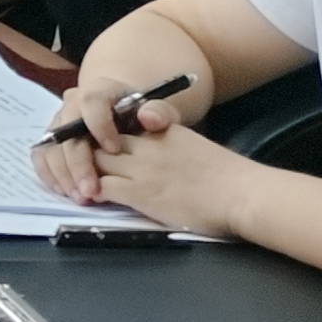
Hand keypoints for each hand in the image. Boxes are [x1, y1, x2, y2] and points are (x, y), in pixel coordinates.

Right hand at [29, 79, 174, 205]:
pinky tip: (66, 192)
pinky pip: (41, 156)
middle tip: (91, 191)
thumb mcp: (159, 114)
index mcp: (100, 91)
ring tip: (82, 198)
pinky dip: (50, 175)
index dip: (99, 125)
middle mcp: (73, 103)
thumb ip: (160, 113)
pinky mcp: (50, 140)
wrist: (126, 120)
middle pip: (66, 130)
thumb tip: (149, 118)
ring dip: (63, 174)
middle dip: (78, 163)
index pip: (91, 101)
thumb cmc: (143, 118)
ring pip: (51, 146)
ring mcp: (58, 122)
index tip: (115, 150)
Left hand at [81, 116, 253, 236]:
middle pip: (100, 139)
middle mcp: (147, 144)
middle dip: (86, 150)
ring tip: (79, 182)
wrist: (242, 194)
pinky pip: (103, 187)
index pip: (117, 123)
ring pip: (95, 161)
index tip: (95, 143)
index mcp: (160, 130)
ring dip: (84, 171)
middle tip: (79, 163)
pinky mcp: (141, 193)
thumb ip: (167, 145)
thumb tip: (155, 157)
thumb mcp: (191, 146)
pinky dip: (92, 192)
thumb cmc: (227, 176)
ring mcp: (142, 168)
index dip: (102, 134)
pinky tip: (91, 197)